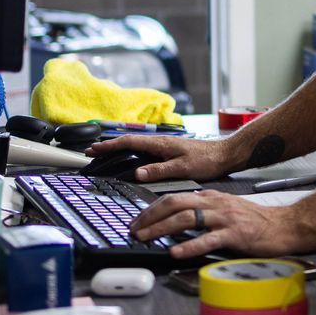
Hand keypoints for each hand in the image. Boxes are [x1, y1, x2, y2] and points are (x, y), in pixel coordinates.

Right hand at [83, 133, 240, 182]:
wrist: (225, 155)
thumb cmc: (207, 160)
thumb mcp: (183, 167)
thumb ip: (160, 170)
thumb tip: (137, 173)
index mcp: (160, 143)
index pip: (128, 142)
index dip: (109, 146)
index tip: (93, 149)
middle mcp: (160, 142)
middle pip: (128, 142)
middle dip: (108, 146)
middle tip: (90, 152)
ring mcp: (163, 146)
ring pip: (134, 145)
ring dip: (117, 148)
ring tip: (103, 154)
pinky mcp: (168, 152)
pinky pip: (143, 150)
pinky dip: (130, 152)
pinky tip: (128, 159)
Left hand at [130, 190, 299, 260]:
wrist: (284, 225)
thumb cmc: (256, 221)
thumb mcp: (226, 209)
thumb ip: (205, 211)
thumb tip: (179, 219)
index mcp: (210, 197)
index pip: (174, 198)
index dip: (152, 209)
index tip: (138, 221)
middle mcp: (214, 204)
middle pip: (175, 204)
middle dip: (150, 217)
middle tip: (135, 229)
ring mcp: (224, 218)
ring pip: (186, 218)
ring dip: (161, 229)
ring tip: (146, 238)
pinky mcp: (234, 234)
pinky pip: (207, 239)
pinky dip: (188, 245)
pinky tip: (175, 251)